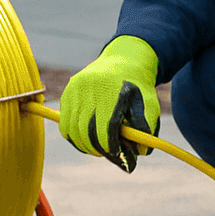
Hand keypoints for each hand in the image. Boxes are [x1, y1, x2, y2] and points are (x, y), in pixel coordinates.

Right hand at [59, 35, 159, 171]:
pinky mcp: (67, 93)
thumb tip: (140, 153)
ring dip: (85, 146)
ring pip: (73, 130)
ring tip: (98, 149)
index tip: (117, 154)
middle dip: (98, 148)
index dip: (110, 146)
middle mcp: (90, 88)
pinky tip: (86, 140)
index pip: (105, 127)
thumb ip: (146, 128)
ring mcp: (75, 90)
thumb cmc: (138, 87)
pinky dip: (74, 137)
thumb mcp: (149, 104)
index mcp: (112, 89)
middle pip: (87, 131)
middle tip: (108, 154)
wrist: (123, 61)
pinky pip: (65, 125)